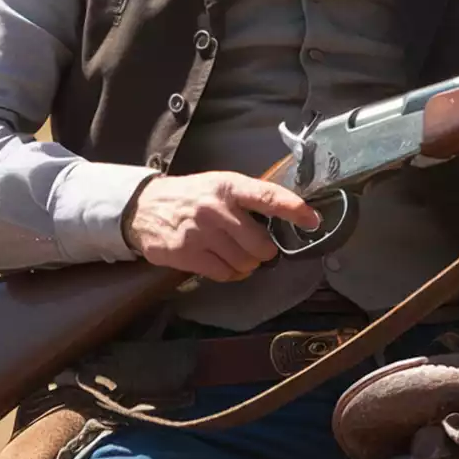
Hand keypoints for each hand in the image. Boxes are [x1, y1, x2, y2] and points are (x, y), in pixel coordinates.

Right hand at [122, 171, 318, 281]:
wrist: (145, 207)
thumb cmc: (192, 196)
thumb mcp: (220, 185)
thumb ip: (248, 198)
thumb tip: (287, 216)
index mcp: (229, 186)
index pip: (268, 196)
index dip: (294, 209)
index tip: (313, 220)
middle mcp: (217, 208)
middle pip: (260, 244)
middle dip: (265, 252)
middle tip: (258, 249)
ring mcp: (201, 232)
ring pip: (244, 263)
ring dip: (247, 264)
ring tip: (236, 254)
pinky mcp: (187, 254)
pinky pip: (224, 274)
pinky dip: (230, 273)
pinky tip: (222, 263)